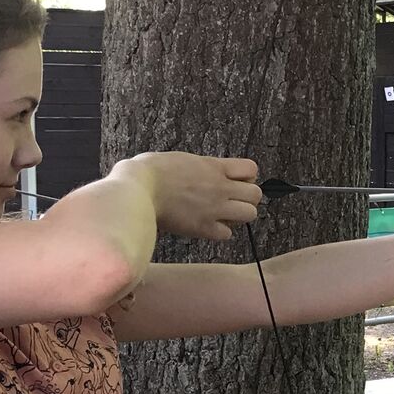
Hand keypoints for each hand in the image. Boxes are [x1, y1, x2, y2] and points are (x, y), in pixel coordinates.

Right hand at [118, 152, 262, 241]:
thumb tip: (208, 172)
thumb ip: (202, 167)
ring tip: (222, 214)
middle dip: (247, 198)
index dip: (247, 176)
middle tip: (231, 200)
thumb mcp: (182, 159)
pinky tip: (207, 226)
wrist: (137, 190)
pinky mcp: (203, 227)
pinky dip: (220, 232)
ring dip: (238, 216)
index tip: (236, 180)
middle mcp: (219, 187)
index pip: (252, 168)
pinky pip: (227, 234)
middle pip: (256, 194)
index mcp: (213, 166)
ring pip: (249, 214)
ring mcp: (214, 208)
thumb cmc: (150, 171)